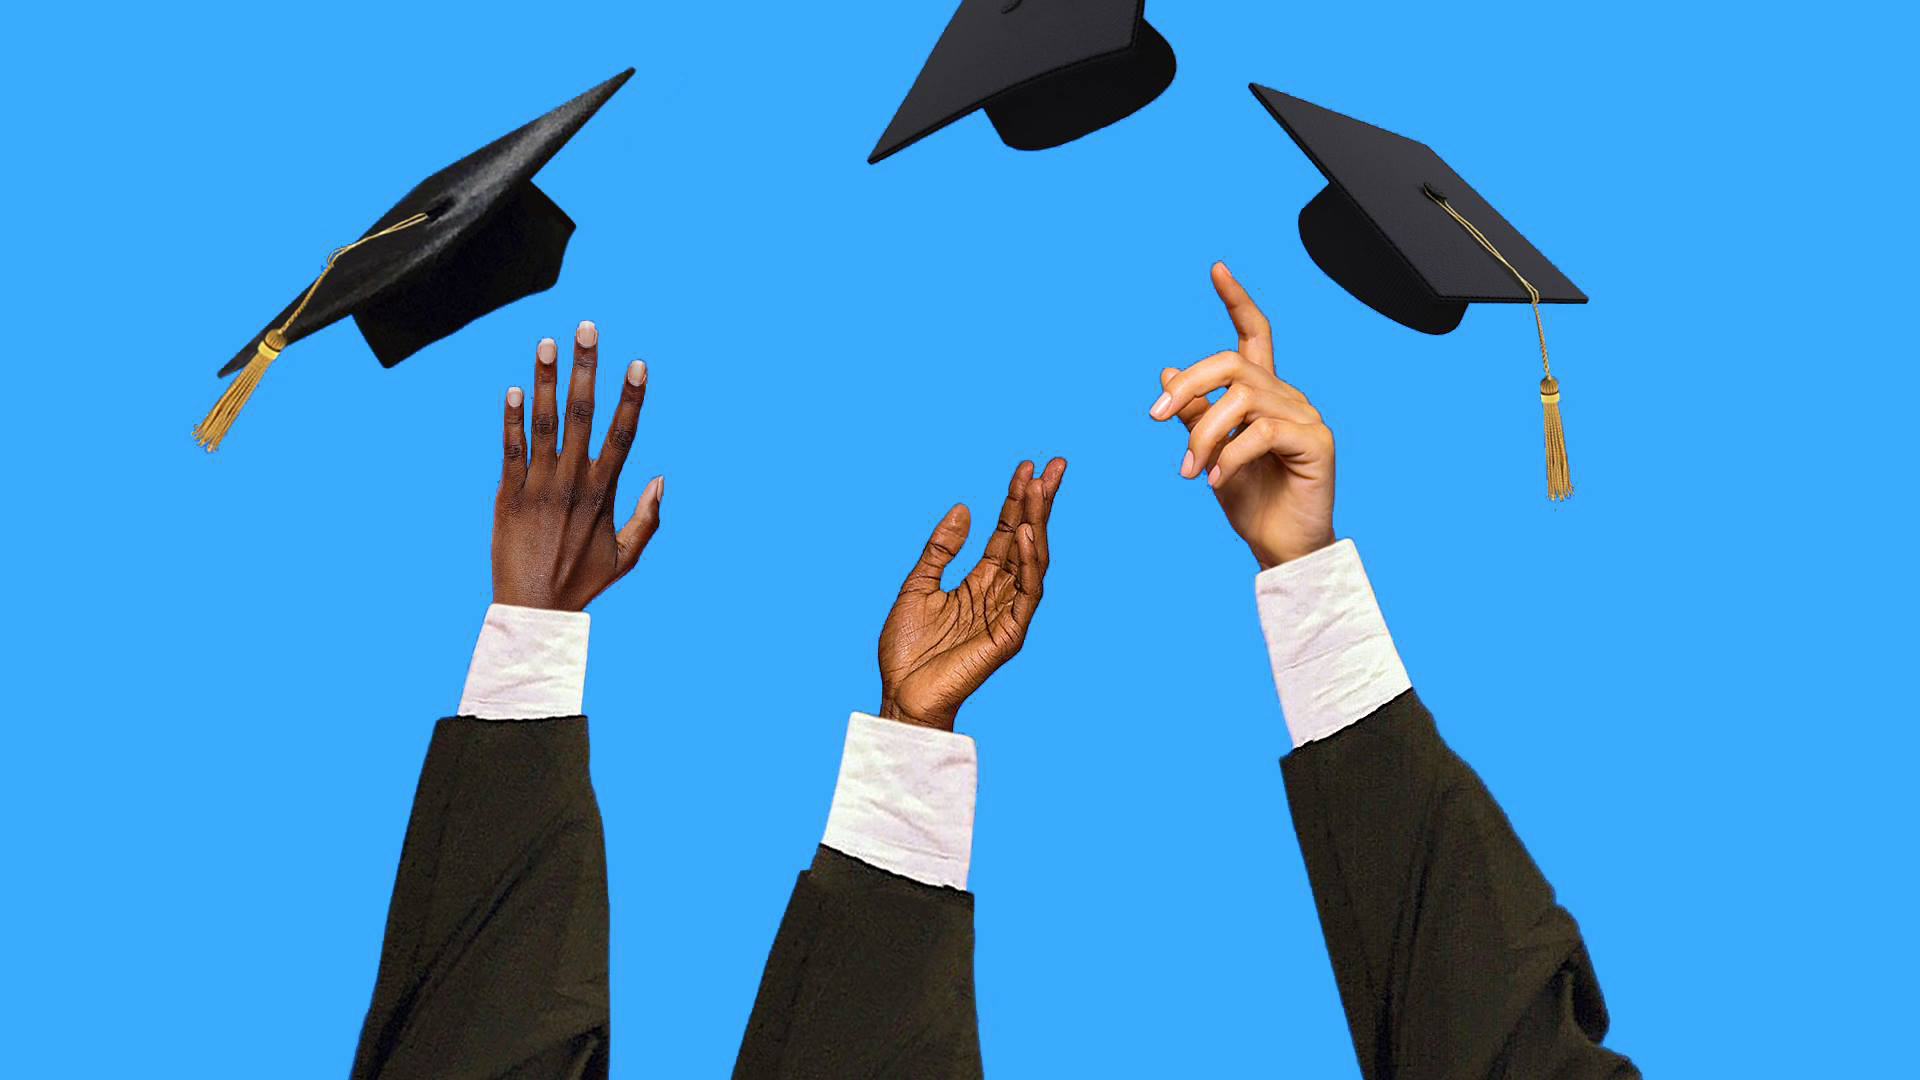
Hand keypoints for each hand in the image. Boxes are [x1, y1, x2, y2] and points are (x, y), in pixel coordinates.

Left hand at [494, 321, 662, 610]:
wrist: (533, 610)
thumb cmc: (582, 583)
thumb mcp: (627, 557)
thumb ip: (648, 518)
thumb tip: (661, 478)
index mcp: (604, 493)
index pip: (622, 435)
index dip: (631, 398)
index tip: (638, 363)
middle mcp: (573, 483)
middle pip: (582, 415)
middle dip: (586, 369)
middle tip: (587, 329)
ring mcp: (538, 487)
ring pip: (543, 424)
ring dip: (545, 381)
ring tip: (546, 343)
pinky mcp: (506, 496)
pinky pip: (510, 450)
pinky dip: (512, 420)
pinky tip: (514, 389)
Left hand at [878, 459, 1065, 730]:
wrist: (901, 695)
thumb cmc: (907, 650)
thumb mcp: (917, 586)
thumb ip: (940, 550)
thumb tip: (963, 508)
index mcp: (979, 582)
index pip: (1004, 532)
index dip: (1015, 499)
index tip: (1026, 466)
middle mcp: (999, 593)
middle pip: (1026, 539)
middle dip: (1040, 502)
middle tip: (1056, 465)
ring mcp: (1008, 614)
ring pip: (1032, 560)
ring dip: (1036, 522)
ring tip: (1039, 487)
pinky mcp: (1009, 635)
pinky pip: (1026, 594)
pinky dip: (1029, 562)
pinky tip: (1024, 533)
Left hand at [1149, 263, 1334, 568]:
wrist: (1280, 546)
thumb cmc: (1250, 501)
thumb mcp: (1210, 454)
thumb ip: (1194, 415)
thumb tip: (1165, 371)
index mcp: (1263, 394)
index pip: (1254, 335)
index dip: (1236, 301)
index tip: (1215, 270)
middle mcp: (1286, 396)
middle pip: (1232, 363)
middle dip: (1188, 385)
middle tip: (1155, 417)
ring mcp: (1304, 416)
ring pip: (1241, 399)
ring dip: (1203, 434)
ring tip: (1189, 471)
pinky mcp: (1315, 442)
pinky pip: (1262, 431)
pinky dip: (1230, 454)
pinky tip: (1216, 479)